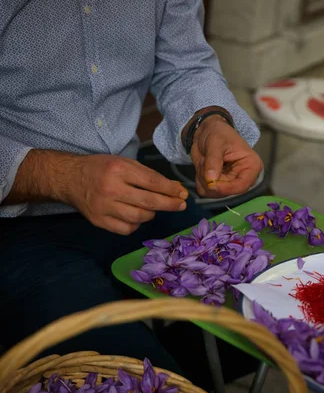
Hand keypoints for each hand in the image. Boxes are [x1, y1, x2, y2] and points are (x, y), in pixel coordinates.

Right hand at [67, 154, 187, 234]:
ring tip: (151, 208)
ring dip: (151, 214)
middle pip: (149, 202)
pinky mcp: (99, 221)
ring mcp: (104, 208)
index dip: (171, 190)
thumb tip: (174, 189)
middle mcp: (111, 189)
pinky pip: (127, 229)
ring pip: (139, 218)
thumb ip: (149, 176)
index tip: (183, 194)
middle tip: (181, 205)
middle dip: (169, 204)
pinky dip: (135, 224)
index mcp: (118, 170)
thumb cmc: (101, 169)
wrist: (70, 179)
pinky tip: (135, 216)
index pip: (152, 182)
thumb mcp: (124, 163)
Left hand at [190, 116, 262, 197]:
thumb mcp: (215, 143)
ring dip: (203, 178)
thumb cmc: (218, 133)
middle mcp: (242, 177)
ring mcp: (230, 183)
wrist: (208, 131)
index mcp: (250, 166)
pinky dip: (199, 180)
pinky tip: (202, 167)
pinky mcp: (218, 185)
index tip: (210, 184)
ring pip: (213, 192)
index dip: (226, 188)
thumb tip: (211, 180)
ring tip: (204, 161)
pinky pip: (205, 191)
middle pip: (226, 192)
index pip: (242, 186)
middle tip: (203, 162)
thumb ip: (213, 161)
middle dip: (210, 180)